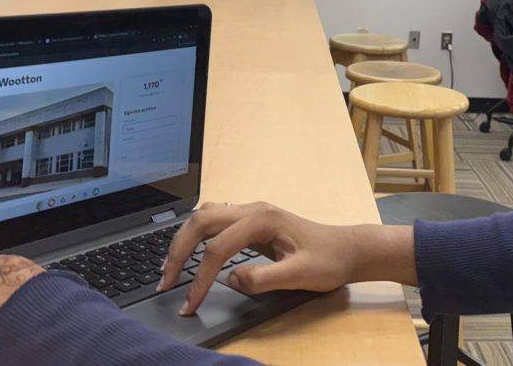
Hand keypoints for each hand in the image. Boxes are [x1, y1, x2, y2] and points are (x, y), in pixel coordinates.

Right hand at [160, 201, 415, 314]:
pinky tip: (190, 252)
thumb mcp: (301, 274)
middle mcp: (252, 209)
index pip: (218, 248)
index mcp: (263, 219)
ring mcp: (251, 212)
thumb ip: (265, 277)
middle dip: (178, 250)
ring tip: (170, 268)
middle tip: (165, 281)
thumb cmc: (328, 260)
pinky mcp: (251, 221)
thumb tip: (230, 279)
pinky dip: (196, 235)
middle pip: (201, 221)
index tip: (190, 303)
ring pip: (205, 216)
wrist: (347, 249)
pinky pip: (214, 220)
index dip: (199, 278)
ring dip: (184, 239)